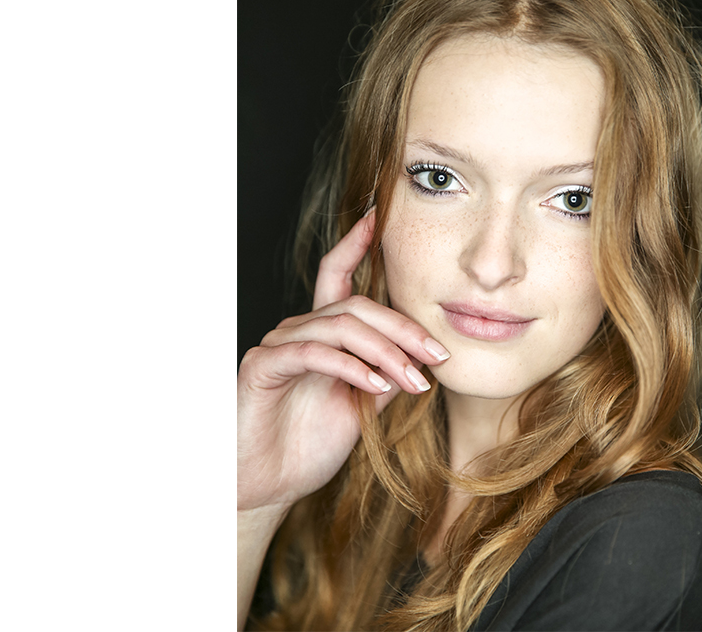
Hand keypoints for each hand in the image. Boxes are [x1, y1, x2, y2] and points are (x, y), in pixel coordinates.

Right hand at [237, 210, 449, 513]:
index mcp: (321, 334)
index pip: (339, 275)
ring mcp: (278, 345)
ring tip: (415, 379)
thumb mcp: (361, 409)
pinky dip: (352, 366)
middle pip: (355, 304)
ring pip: (341, 325)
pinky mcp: (264, 366)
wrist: (262, 486)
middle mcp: (298, 330)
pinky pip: (315, 354)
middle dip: (403, 327)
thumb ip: (385, 378)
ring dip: (386, 351)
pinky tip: (376, 385)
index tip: (383, 215)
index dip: (357, 242)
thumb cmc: (307, 447)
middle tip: (438, 354)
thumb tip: (420, 360)